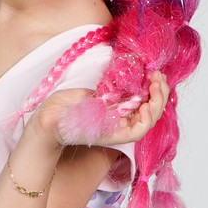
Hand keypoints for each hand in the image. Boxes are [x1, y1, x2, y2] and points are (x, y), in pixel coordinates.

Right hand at [32, 71, 169, 146]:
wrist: (48, 118)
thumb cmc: (58, 126)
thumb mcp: (69, 123)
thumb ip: (83, 118)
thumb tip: (98, 111)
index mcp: (113, 133)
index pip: (139, 130)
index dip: (147, 118)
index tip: (144, 103)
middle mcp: (119, 123)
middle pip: (147, 115)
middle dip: (157, 98)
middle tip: (158, 79)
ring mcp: (116, 110)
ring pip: (143, 102)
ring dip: (153, 89)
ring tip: (157, 75)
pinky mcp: (110, 98)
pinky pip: (131, 92)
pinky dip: (140, 84)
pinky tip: (145, 74)